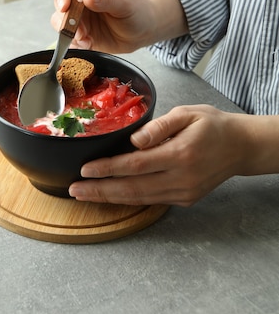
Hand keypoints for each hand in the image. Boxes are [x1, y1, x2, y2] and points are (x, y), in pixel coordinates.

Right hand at [51, 0, 187, 53]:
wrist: (143, 31)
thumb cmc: (138, 11)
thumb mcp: (126, 4)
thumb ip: (106, 0)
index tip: (65, 5)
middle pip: (60, 0)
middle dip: (64, 16)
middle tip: (77, 29)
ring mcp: (79, 14)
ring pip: (60, 20)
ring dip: (68, 30)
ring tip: (85, 38)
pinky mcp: (80, 31)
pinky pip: (68, 37)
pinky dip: (75, 42)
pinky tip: (89, 44)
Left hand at [68, 105, 248, 206]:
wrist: (239, 146)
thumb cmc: (212, 125)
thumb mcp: (187, 114)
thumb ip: (159, 127)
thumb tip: (134, 139)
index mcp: (180, 154)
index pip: (135, 165)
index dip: (107, 169)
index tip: (86, 170)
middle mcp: (181, 178)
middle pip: (132, 188)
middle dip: (100, 190)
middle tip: (74, 190)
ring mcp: (183, 192)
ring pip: (140, 199)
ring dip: (110, 198)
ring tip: (85, 195)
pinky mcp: (185, 198)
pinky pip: (151, 200)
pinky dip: (128, 199)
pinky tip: (111, 194)